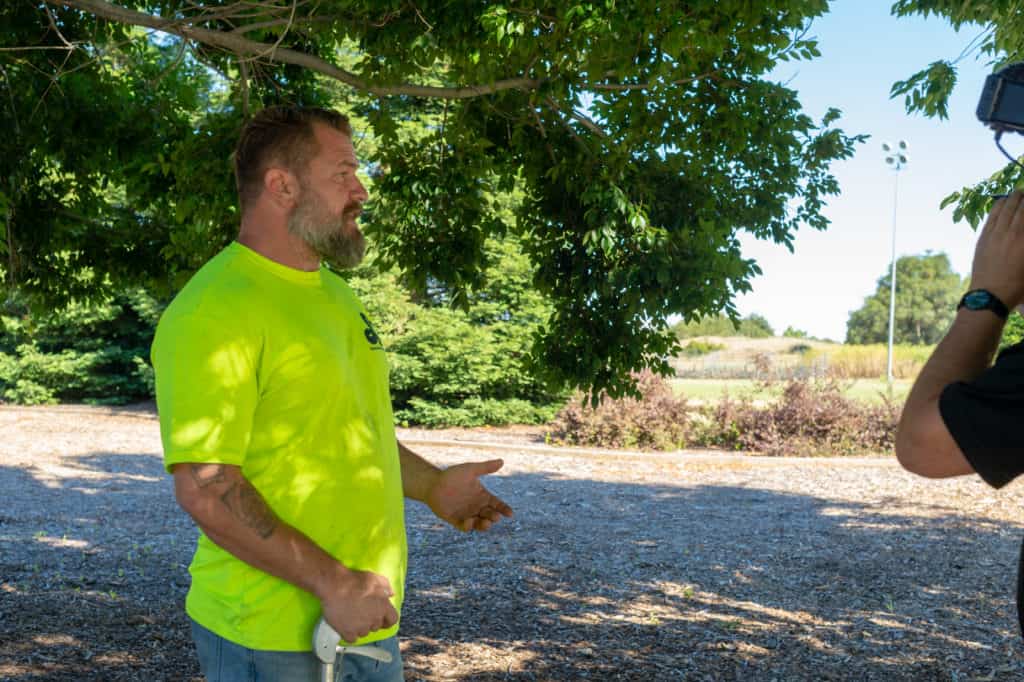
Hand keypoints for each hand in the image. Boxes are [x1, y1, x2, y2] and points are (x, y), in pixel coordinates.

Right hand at [318, 566, 397, 642]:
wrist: (334, 586)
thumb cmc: (354, 581)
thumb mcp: (375, 578)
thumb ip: (386, 586)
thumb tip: (391, 594)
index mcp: (383, 607)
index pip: (392, 620)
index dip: (387, 620)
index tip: (383, 620)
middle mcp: (374, 619)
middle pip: (376, 626)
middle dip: (371, 621)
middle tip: (362, 613)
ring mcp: (361, 627)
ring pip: (364, 633)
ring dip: (360, 627)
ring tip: (352, 617)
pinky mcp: (348, 632)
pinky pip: (352, 638)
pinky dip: (349, 633)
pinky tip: (346, 625)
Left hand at [425, 459, 512, 531]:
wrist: (433, 483)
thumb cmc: (452, 475)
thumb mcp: (470, 470)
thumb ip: (485, 467)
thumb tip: (502, 461)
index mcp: (482, 496)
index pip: (497, 504)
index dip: (504, 509)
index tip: (510, 514)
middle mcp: (476, 507)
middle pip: (490, 515)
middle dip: (493, 517)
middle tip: (495, 517)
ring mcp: (467, 514)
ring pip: (479, 524)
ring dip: (484, 525)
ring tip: (486, 523)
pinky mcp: (456, 520)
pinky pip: (464, 527)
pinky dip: (468, 526)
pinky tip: (469, 521)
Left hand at [970, 191, 1023, 307]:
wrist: (990, 294)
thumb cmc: (1018, 284)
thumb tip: (1021, 230)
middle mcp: (1013, 234)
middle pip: (1021, 207)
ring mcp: (996, 235)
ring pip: (1005, 209)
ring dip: (1013, 198)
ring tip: (1018, 192)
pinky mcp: (984, 238)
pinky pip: (992, 217)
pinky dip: (999, 206)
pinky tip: (1002, 201)